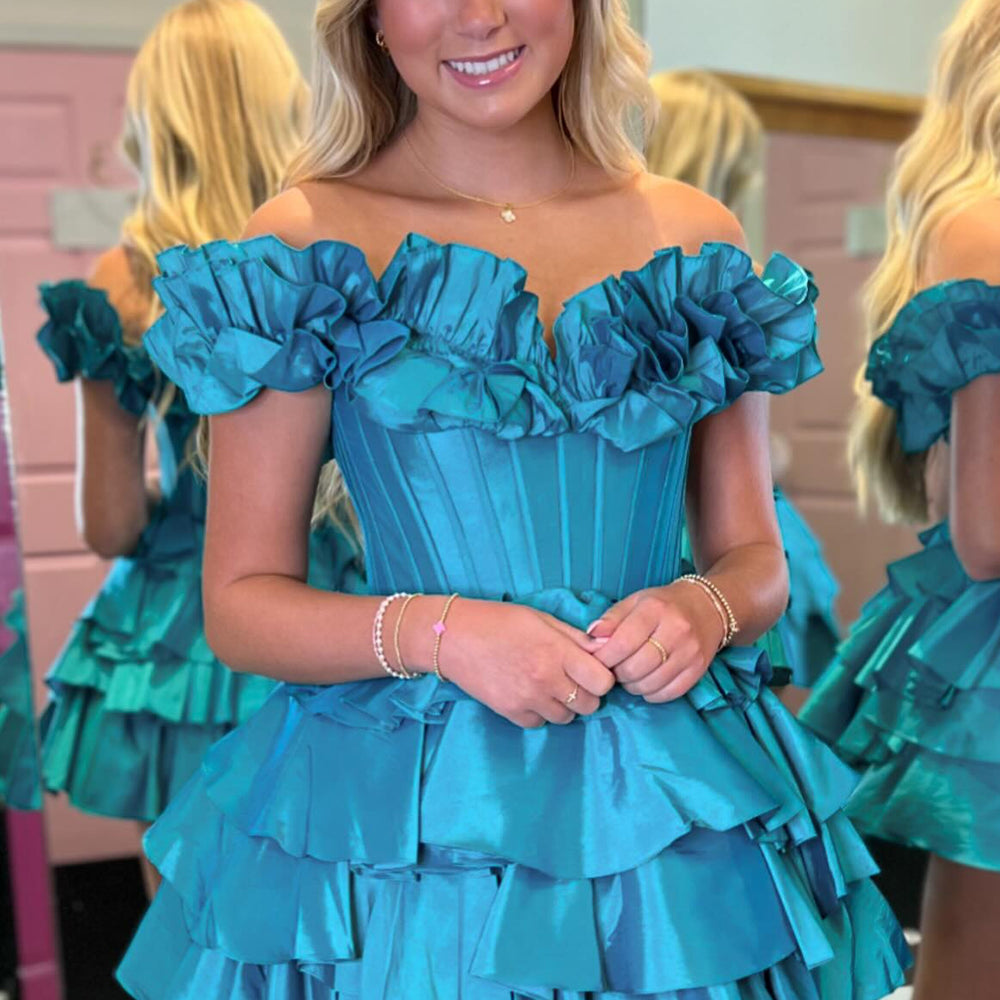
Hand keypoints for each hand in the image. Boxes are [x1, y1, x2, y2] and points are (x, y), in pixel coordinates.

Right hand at [430, 599, 614, 729]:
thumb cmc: (499, 621)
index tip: (592, 669)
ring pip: (567, 717)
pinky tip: (530, 693)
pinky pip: (540, 723)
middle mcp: (546, 678)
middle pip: (590, 705)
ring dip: (564, 705)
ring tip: (549, 685)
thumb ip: (575, 637)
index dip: (602, 677)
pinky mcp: (510, 712)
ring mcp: (528, 698)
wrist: (453, 637)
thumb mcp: (542, 619)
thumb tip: (606, 648)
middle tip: (573, 679)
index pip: (603, 682)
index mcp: (557, 651)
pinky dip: (540, 713)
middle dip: (587, 693)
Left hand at [587, 584, 725, 702]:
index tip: (597, 659)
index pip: (622, 642)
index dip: (604, 657)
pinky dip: (651, 693)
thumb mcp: (634, 602)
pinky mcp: (699, 669)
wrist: (707, 607)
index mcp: (655, 609)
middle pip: (635, 667)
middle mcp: (676, 630)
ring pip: (650, 684)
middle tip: (614, 668)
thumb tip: (591, 639)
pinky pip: (668, 693)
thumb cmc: (663, 605)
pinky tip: (647, 681)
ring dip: (632, 685)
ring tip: (629, 674)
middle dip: (617, 673)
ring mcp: (690, 652)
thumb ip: (611, 619)